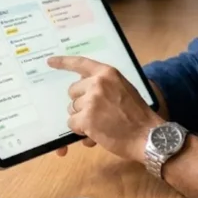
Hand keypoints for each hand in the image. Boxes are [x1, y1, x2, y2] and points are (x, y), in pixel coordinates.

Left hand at [47, 55, 161, 162]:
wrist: (148, 135)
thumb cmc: (138, 116)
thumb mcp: (123, 90)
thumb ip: (105, 86)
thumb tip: (82, 93)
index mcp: (108, 73)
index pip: (81, 63)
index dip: (63, 62)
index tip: (50, 61)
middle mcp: (97, 83)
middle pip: (73, 92)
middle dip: (80, 103)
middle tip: (97, 113)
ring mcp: (90, 100)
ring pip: (72, 109)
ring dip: (82, 119)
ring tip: (101, 125)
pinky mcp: (86, 118)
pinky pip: (72, 124)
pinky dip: (80, 131)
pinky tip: (96, 133)